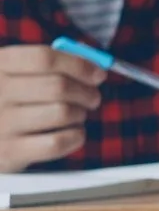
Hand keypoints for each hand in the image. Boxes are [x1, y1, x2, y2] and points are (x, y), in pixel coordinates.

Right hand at [0, 44, 102, 171]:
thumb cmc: (11, 99)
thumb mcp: (18, 73)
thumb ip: (52, 64)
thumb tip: (95, 69)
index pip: (44, 58)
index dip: (78, 64)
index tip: (98, 74)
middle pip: (58, 86)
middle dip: (87, 92)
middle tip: (93, 98)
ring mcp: (1, 123)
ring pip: (62, 113)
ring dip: (80, 114)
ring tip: (77, 115)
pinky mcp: (9, 152)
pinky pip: (58, 142)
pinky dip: (76, 136)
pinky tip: (72, 133)